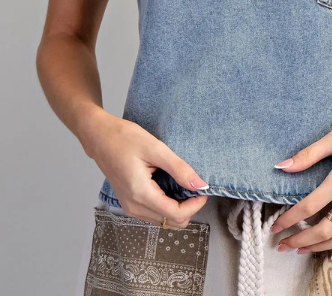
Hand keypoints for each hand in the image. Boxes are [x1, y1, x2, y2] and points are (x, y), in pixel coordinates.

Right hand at [85, 111, 209, 227]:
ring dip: (178, 208)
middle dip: (188, 208)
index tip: (203, 190)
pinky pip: (154, 213)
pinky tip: (171, 186)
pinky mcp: (129, 203)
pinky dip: (167, 205)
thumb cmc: (124, 138)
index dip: (194, 206)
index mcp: (140, 194)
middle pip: (171, 222)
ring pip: (163, 220)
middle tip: (195, 186)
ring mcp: (130, 207)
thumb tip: (200, 185)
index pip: (175, 215)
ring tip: (183, 184)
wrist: (99, 137)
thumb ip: (179, 168)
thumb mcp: (156, 149)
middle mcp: (134, 207)